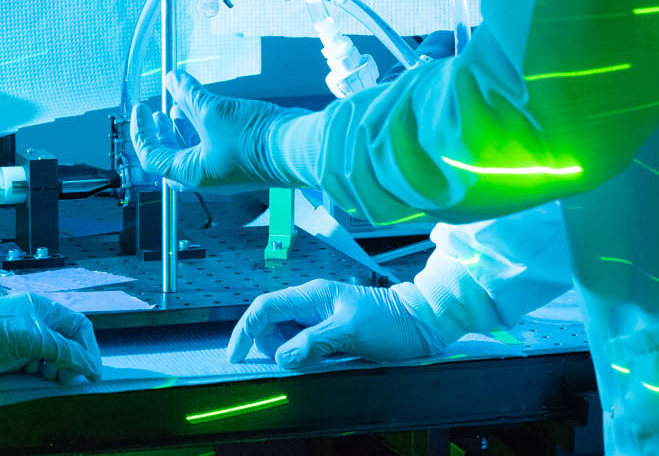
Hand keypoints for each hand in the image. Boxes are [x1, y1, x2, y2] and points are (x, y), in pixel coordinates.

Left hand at [0, 294, 103, 382]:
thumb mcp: (31, 338)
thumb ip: (63, 350)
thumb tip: (90, 365)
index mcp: (44, 309)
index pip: (79, 327)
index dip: (89, 349)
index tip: (93, 373)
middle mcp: (37, 321)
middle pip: (68, 342)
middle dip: (73, 360)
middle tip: (66, 378)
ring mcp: (24, 337)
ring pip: (53, 354)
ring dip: (56, 367)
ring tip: (49, 376)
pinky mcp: (12, 352)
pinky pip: (36, 363)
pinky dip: (39, 370)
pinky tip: (30, 372)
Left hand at [130, 70, 304, 188]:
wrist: (297, 146)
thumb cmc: (255, 138)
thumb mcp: (214, 111)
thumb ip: (188, 94)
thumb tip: (172, 79)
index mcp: (192, 173)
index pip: (152, 156)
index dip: (142, 132)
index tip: (140, 110)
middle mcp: (206, 176)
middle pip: (171, 156)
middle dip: (161, 133)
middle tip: (156, 113)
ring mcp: (224, 169)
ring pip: (192, 150)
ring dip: (183, 127)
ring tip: (179, 105)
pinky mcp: (239, 158)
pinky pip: (211, 144)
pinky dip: (202, 127)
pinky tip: (206, 108)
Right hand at [228, 279, 447, 369]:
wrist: (421, 323)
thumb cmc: (389, 322)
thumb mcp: (349, 333)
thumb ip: (312, 343)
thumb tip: (281, 357)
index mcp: (311, 295)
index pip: (264, 308)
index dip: (246, 330)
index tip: (237, 354)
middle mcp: (311, 303)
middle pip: (271, 323)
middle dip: (270, 345)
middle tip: (289, 363)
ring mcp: (321, 316)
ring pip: (287, 335)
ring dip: (289, 352)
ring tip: (311, 361)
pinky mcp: (331, 331)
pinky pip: (304, 343)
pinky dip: (302, 355)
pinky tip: (317, 362)